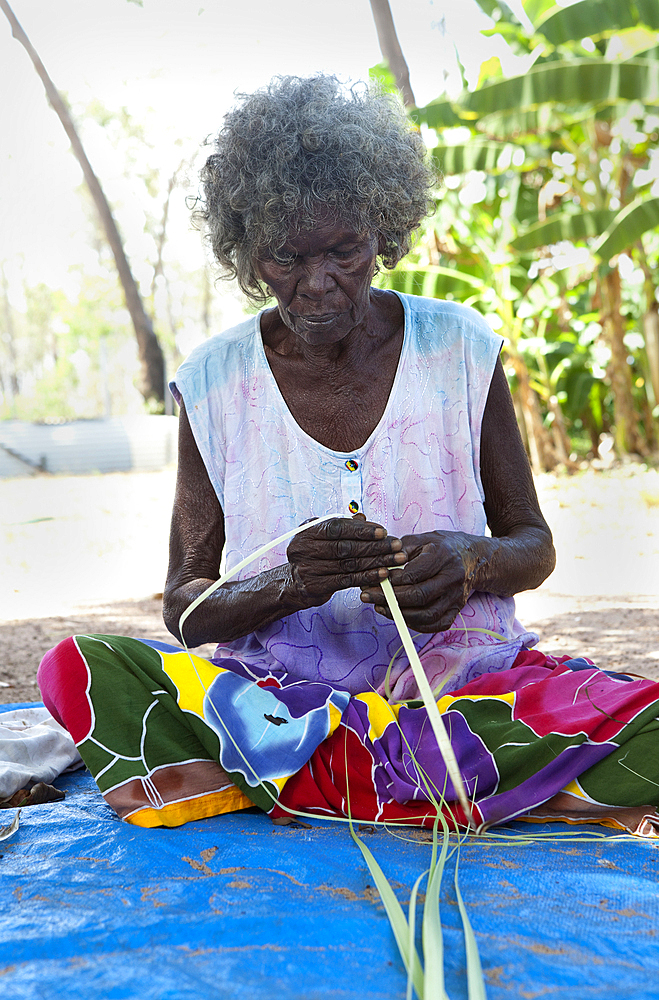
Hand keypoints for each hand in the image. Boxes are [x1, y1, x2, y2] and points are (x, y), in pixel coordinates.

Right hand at [287, 517, 405, 606]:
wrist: (295, 583)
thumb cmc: (314, 555)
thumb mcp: (322, 536)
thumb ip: (342, 526)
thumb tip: (362, 517)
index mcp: (307, 532)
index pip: (337, 528)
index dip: (361, 530)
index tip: (383, 532)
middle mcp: (304, 549)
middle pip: (346, 547)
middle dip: (375, 546)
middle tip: (396, 546)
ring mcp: (308, 569)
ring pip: (349, 564)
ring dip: (376, 561)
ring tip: (395, 559)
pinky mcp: (316, 586)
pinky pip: (347, 580)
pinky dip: (367, 576)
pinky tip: (383, 573)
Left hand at [359, 530, 489, 631]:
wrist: (472, 557)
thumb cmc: (440, 547)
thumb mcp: (421, 539)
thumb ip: (400, 550)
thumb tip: (380, 564)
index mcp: (443, 555)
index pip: (414, 574)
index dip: (391, 580)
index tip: (373, 579)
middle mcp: (453, 577)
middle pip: (420, 595)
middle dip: (389, 598)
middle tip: (368, 595)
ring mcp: (457, 596)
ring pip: (427, 615)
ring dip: (400, 614)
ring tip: (380, 606)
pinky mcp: (457, 610)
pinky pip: (435, 624)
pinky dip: (414, 624)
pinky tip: (398, 615)